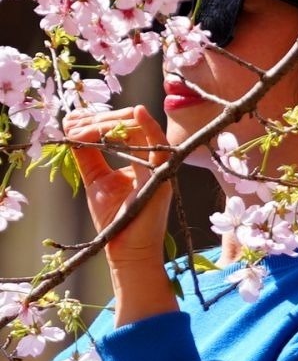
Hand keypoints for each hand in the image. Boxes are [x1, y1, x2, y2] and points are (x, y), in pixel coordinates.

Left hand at [67, 106, 174, 279]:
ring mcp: (160, 165)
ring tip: (80, 128)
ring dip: (107, 124)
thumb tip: (74, 128)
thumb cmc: (115, 218)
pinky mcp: (162, 176)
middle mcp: (153, 157)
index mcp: (140, 157)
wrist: (126, 248)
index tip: (71, 118)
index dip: (97, 119)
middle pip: (129, 123)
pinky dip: (149, 127)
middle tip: (72, 124)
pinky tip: (137, 112)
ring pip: (138, 130)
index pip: (121, 127)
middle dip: (98, 120)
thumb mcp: (97, 180)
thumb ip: (89, 156)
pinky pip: (158, 146)